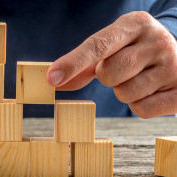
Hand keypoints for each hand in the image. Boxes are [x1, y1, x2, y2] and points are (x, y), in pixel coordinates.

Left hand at [47, 11, 176, 118]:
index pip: (98, 45)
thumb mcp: (112, 47)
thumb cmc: (134, 51)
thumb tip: (54, 81)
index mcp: (135, 25)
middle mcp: (157, 41)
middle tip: (122, 69)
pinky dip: (139, 104)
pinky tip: (150, 90)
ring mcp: (173, 66)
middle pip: (108, 74)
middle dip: (107, 77)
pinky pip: (141, 110)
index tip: (52, 78)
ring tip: (139, 78)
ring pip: (124, 94)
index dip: (72, 63)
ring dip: (124, 92)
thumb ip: (83, 64)